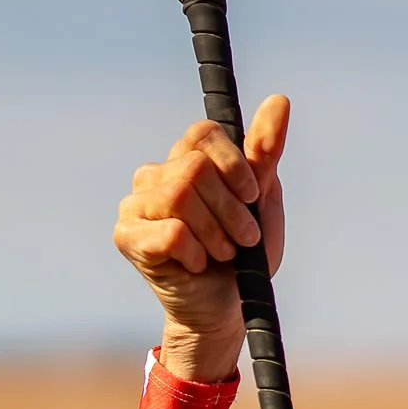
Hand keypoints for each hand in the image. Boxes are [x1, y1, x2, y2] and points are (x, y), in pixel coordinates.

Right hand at [112, 94, 290, 381]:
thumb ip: (265, 153)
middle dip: (231, 209)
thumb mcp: (261, 202)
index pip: (202, 134)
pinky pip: (170, 231)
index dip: (234, 166)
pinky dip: (196, 252)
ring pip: (179, 196)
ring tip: (222, 254)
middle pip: (194, 168)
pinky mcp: (127, 237)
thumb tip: (280, 99)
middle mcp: (154, 176)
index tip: (253, 197)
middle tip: (242, 240)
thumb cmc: (243, 256)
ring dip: (215, 233)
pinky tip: (197, 265)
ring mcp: (135, 205)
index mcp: (186, 161)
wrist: (227, 309)